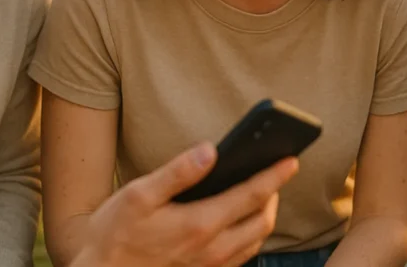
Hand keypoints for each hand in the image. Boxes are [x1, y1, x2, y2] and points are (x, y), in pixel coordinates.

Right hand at [69, 142, 298, 266]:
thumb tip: (211, 150)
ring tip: (261, 192)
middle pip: (262, 221)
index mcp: (199, 224)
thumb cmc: (114, 233)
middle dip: (274, 195)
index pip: (250, 195)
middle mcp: (212, 250)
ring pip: (255, 241)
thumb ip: (177, 172)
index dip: (275, 175)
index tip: (292, 159)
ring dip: (264, 216)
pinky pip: (241, 257)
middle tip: (275, 172)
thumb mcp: (139, 195)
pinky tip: (240, 220)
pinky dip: (250, 235)